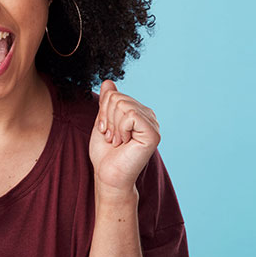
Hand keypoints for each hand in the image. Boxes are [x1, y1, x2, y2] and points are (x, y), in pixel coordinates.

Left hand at [89, 81, 159, 195]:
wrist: (108, 175)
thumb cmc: (105, 152)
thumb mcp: (103, 121)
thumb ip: (107, 102)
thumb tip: (108, 81)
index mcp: (138, 112)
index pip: (114, 94)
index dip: (103, 112)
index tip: (106, 131)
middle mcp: (148, 116)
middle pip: (117, 97)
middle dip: (107, 118)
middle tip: (112, 138)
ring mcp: (152, 124)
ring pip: (122, 105)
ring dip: (113, 126)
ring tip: (118, 141)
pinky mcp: (153, 134)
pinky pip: (130, 115)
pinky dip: (121, 129)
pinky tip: (124, 142)